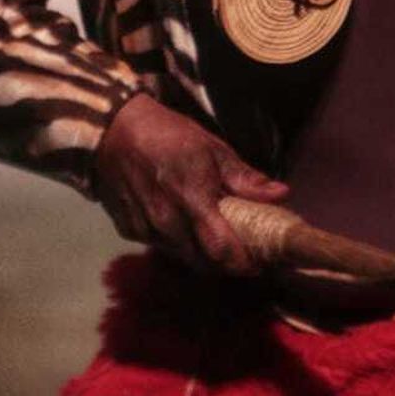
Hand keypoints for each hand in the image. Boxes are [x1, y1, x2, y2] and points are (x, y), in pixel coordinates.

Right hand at [94, 90, 288, 275]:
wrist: (113, 131)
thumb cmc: (169, 135)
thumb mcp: (213, 149)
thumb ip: (245, 178)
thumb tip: (281, 194)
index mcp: (191, 197)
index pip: (221, 249)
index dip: (243, 263)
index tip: (261, 263)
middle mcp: (166, 220)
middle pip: (204, 262)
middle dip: (227, 264)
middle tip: (245, 256)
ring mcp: (144, 228)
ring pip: (183, 257)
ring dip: (203, 257)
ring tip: (219, 243)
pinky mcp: (129, 231)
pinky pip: (162, 247)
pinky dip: (179, 245)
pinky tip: (187, 230)